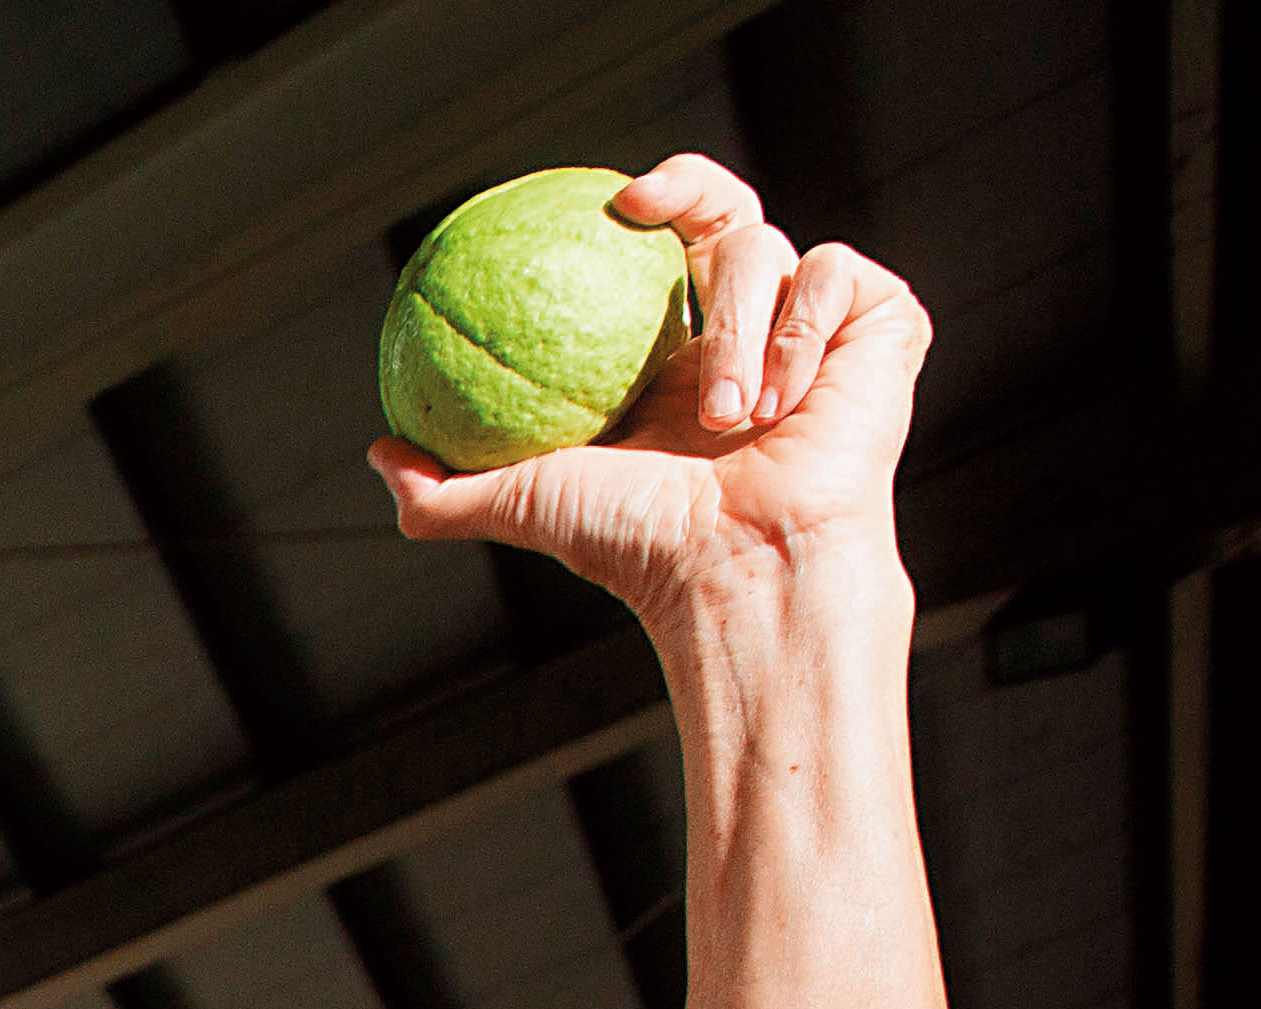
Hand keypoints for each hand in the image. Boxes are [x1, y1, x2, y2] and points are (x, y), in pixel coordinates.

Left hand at [375, 155, 930, 615]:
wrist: (741, 569)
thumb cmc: (639, 547)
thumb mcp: (525, 504)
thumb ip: (446, 488)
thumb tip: (378, 452)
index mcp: (679, 362)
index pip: (660, 254)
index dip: (642, 209)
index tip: (606, 207)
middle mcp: (748, 336)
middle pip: (727, 210)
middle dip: (692, 186)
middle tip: (646, 207)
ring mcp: (817, 329)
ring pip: (773, 249)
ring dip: (743, 333)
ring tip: (731, 420)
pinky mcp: (882, 327)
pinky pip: (838, 276)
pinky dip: (804, 336)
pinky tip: (788, 399)